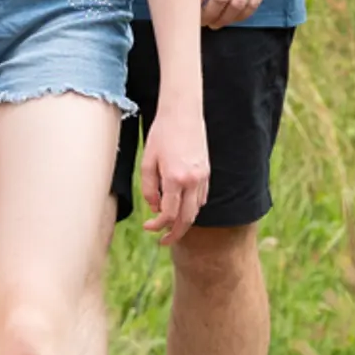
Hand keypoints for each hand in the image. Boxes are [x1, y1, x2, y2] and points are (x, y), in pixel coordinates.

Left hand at [138, 100, 209, 241]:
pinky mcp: (207, 172)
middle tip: (163, 241)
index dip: (157, 226)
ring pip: (196, 211)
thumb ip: (149, 188)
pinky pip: (202, 198)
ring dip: (184, 222)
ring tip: (170, 226)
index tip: (148, 228)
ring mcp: (202, 177)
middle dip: (174, 235)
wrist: (183, 113)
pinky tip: (181, 207)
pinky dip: (192, 208)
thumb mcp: (147, 161)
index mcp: (175, 179)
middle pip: (186, 220)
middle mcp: (192, 181)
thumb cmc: (161, 134)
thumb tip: (155, 207)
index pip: (168, 215)